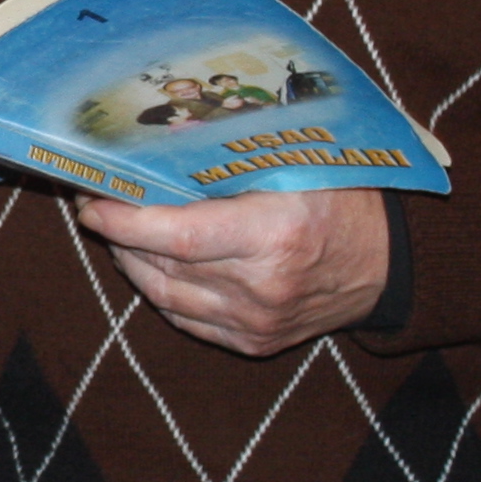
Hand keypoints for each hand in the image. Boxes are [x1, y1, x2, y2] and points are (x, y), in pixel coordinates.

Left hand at [77, 187, 388, 357]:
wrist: (387, 264)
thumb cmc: (340, 198)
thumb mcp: (297, 164)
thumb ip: (232, 159)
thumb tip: (156, 139)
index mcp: (274, 235)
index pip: (178, 236)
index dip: (126, 221)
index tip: (92, 200)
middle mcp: (262, 286)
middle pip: (162, 267)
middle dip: (118, 234)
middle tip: (97, 201)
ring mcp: (256, 322)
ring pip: (165, 296)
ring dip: (131, 262)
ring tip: (118, 229)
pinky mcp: (253, 343)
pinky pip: (185, 318)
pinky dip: (160, 289)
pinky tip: (150, 261)